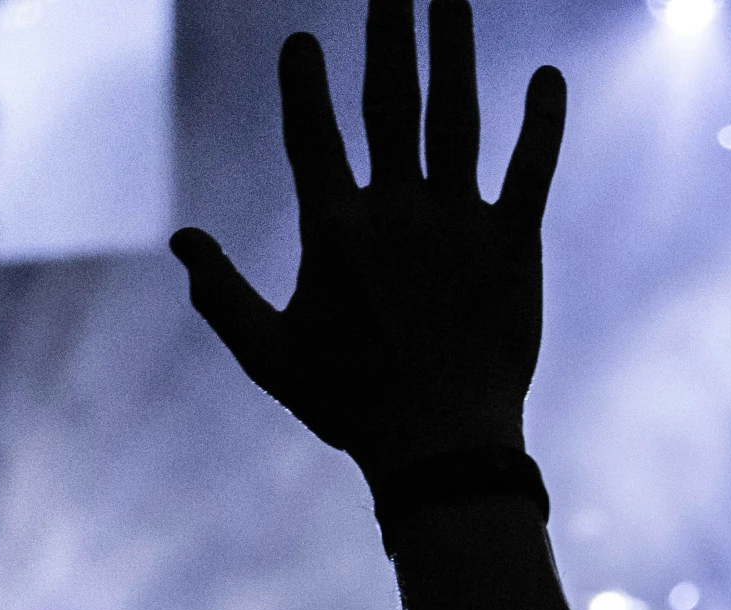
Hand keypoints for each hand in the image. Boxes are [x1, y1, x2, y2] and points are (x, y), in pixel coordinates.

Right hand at [170, 0, 562, 477]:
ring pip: (457, 118)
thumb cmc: (352, 406)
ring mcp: (459, 225)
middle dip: (388, 34)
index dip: (305, 83)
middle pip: (390, 101)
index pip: (313, 135)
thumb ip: (222, 295)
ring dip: (455, 51)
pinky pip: (531, 172)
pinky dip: (541, 124)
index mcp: (334, 231)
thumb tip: (180, 240)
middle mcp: (397, 213)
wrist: (442, 446)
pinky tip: (550, 78)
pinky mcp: (513, 246)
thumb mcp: (270, 356)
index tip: (303, 38)